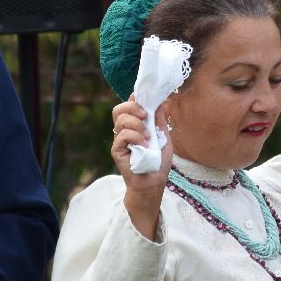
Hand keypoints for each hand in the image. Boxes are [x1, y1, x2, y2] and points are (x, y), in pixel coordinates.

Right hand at [110, 96, 169, 239]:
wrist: (154, 183)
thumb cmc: (158, 162)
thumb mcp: (163, 137)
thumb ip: (159, 120)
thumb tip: (160, 100)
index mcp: (134, 126)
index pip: (128, 105)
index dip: (134, 98)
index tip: (145, 98)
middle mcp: (125, 131)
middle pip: (119, 109)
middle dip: (132, 106)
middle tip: (145, 114)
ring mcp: (119, 141)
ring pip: (120, 120)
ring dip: (136, 124)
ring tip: (148, 136)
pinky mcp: (117, 150)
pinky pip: (122, 135)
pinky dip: (135, 136)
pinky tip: (144, 145)